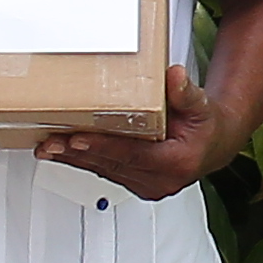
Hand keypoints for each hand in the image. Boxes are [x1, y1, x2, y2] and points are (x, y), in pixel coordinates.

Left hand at [37, 65, 212, 202]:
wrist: (214, 145)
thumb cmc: (206, 126)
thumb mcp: (202, 105)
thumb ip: (186, 93)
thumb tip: (175, 76)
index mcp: (177, 162)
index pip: (132, 154)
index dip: (102, 146)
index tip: (76, 138)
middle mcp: (160, 180)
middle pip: (112, 165)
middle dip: (78, 152)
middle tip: (51, 142)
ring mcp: (148, 186)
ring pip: (105, 171)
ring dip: (75, 159)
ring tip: (48, 146)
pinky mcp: (138, 186)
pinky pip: (107, 173)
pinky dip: (85, 161)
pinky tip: (64, 152)